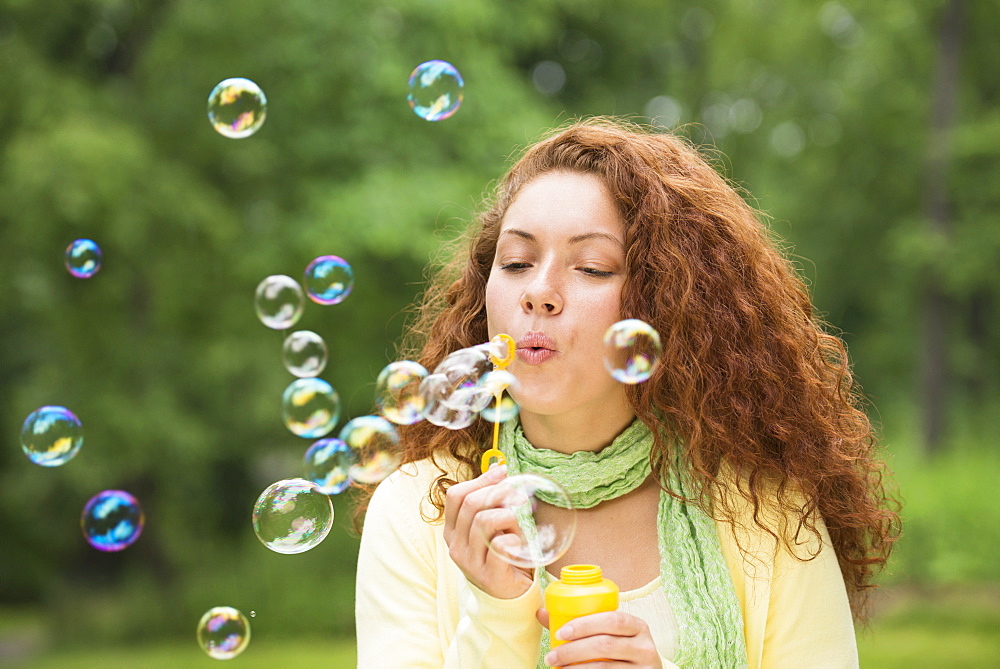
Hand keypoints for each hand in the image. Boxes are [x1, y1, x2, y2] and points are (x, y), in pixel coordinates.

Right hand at [443, 464, 533, 599]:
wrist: (508, 596)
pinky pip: (499, 546)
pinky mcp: (488, 575)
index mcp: (452, 530)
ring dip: (507, 515)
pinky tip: (517, 541)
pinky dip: (512, 538)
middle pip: (470, 505)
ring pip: (483, 522)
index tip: (502, 472)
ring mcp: (469, 562)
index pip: (455, 496)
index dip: (479, 480)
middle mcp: (455, 545)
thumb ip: (493, 503)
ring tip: (518, 521)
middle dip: (497, 492)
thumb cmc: (501, 556)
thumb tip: (499, 469)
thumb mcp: (493, 527)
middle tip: (519, 494)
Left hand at [536, 609, 661, 667]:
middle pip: (605, 645)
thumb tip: (542, 612)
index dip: (585, 624)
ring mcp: (644, 668)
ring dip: (575, 668)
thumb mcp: (610, 634)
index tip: (561, 632)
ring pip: (605, 668)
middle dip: (573, 650)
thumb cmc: (621, 651)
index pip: (612, 619)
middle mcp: (645, 647)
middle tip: (552, 656)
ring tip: (558, 667)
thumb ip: (582, 623)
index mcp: (637, 626)